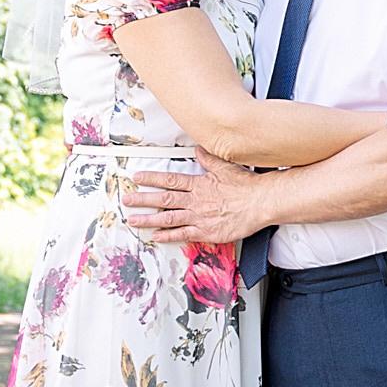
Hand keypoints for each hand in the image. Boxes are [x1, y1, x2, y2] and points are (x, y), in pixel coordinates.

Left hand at [125, 154, 269, 246]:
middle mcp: (195, 200)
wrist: (260, 203)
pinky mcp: (206, 231)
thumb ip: (209, 159)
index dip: (152, 178)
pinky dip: (168, 235)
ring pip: (168, 218)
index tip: (137, 178)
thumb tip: (198, 149)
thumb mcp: (225, 166)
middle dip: (142, 199)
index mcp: (198, 184)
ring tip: (133, 220)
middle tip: (126, 200)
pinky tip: (155, 236)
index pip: (169, 180)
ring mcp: (199, 217)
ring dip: (148, 219)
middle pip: (163, 199)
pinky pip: (182, 234)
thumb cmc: (246, 186)